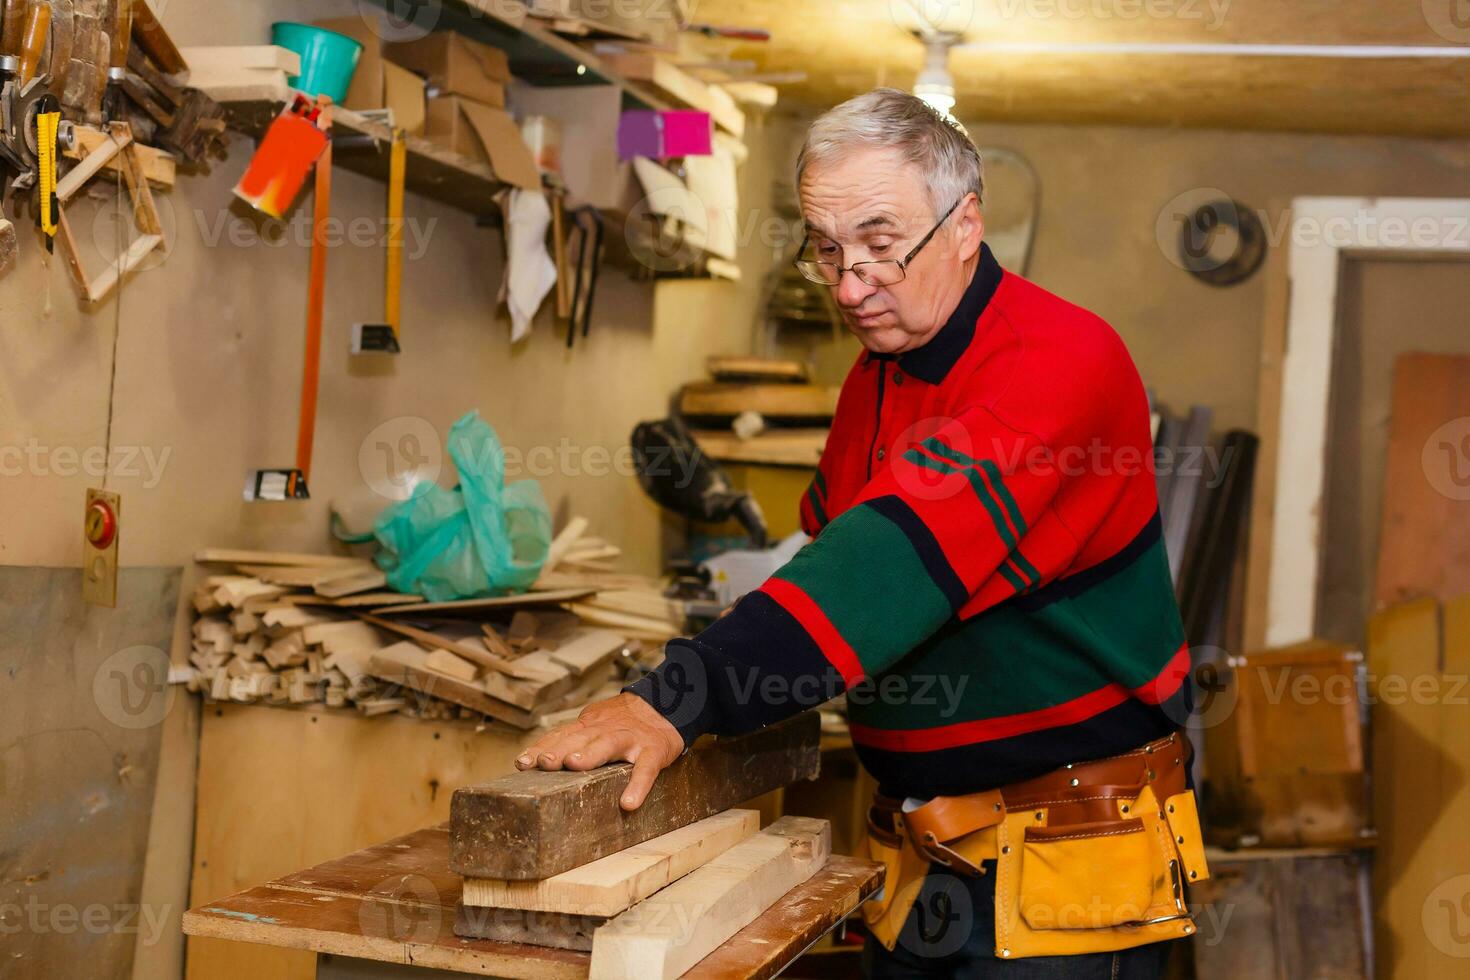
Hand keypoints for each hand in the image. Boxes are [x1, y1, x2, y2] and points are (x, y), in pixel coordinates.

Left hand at [514, 692, 683, 809]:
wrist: (667, 703)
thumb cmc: (623, 722)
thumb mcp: (596, 724)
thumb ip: (572, 739)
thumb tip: (538, 760)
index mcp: (589, 725)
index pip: (560, 735)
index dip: (541, 748)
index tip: (521, 763)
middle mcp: (606, 729)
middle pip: (580, 737)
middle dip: (561, 749)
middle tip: (544, 762)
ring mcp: (630, 739)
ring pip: (608, 744)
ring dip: (591, 754)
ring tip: (575, 766)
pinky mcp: (654, 750)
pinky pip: (646, 768)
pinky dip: (638, 785)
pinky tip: (629, 802)